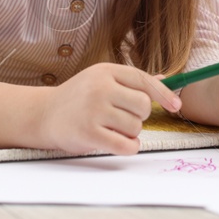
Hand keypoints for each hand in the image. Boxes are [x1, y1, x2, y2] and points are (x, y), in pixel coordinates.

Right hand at [37, 62, 180, 155]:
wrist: (43, 115)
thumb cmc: (77, 98)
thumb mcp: (101, 80)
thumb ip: (131, 82)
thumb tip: (165, 81)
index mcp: (106, 71)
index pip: (143, 80)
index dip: (163, 94)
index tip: (176, 105)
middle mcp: (100, 88)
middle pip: (143, 106)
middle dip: (140, 116)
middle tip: (125, 118)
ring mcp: (94, 110)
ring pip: (135, 127)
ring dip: (131, 133)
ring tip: (114, 129)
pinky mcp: (89, 133)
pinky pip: (125, 145)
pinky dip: (129, 147)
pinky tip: (121, 144)